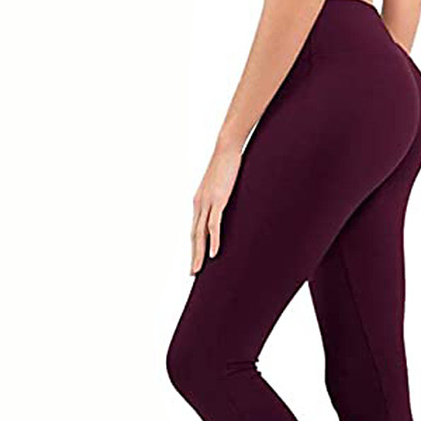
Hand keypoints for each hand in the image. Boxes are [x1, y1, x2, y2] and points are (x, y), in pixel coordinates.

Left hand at [190, 141, 241, 274]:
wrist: (226, 147)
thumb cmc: (227, 164)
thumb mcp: (222, 184)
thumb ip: (222, 196)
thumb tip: (227, 203)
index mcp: (199, 202)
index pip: (194, 229)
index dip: (194, 247)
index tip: (195, 261)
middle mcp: (199, 204)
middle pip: (194, 236)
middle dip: (193, 255)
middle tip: (193, 273)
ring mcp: (207, 203)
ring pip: (200, 234)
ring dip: (199, 253)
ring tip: (199, 269)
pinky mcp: (217, 200)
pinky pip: (214, 225)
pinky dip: (214, 241)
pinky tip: (214, 254)